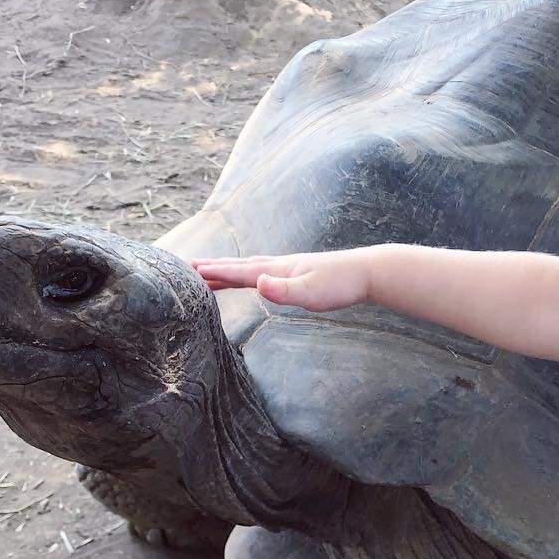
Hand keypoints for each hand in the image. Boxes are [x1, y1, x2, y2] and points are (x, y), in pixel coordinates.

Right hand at [190, 249, 375, 311]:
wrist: (368, 272)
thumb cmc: (340, 285)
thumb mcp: (311, 293)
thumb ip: (283, 290)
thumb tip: (258, 284)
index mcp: (278, 270)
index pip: (239, 271)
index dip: (214, 272)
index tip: (190, 270)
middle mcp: (280, 265)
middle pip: (240, 266)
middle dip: (214, 268)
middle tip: (189, 267)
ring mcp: (290, 268)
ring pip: (252, 267)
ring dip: (230, 269)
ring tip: (213, 272)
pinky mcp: (300, 273)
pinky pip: (265, 272)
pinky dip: (250, 273)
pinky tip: (254, 278)